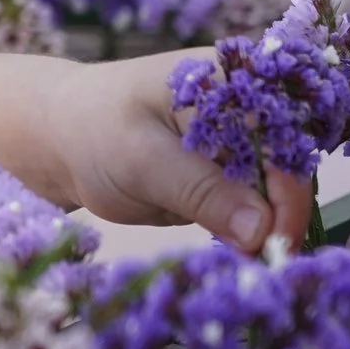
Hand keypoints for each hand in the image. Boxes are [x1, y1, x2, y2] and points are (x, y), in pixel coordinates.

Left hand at [47, 53, 313, 252]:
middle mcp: (245, 110)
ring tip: (250, 263)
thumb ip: (204, 191)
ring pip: (273, 195)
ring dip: (266, 231)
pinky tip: (237, 253)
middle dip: (282, 218)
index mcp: (231, 84)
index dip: (290, 192)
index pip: (286, 139)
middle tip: (265, 264)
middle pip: (289, 169)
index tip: (276, 241)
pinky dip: (246, 233)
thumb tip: (261, 229)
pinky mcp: (224, 176)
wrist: (60, 139)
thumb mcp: (145, 160)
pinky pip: (250, 209)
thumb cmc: (94, 130)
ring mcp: (236, 145)